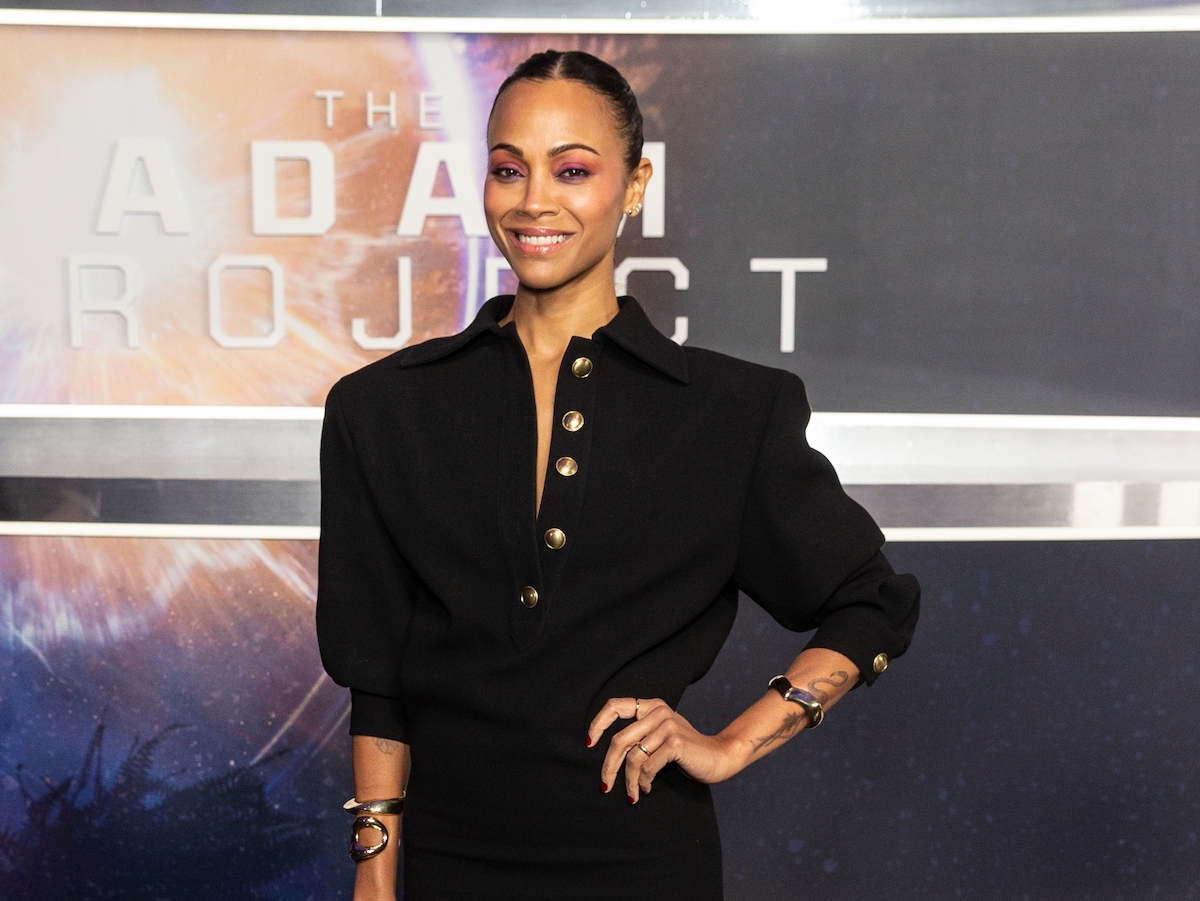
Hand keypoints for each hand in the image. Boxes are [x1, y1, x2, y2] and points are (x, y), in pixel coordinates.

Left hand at [586, 697, 746, 803]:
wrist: (719, 757)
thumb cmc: (686, 750)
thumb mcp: (661, 734)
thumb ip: (640, 734)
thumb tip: (608, 755)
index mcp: (651, 706)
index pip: (615, 706)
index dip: (597, 724)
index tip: (589, 744)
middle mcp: (658, 711)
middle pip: (619, 740)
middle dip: (608, 767)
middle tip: (605, 786)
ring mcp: (667, 726)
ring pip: (632, 757)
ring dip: (629, 781)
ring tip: (633, 794)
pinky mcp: (675, 743)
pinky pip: (647, 766)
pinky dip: (644, 782)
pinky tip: (646, 789)